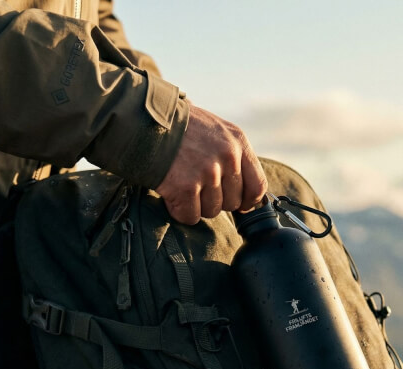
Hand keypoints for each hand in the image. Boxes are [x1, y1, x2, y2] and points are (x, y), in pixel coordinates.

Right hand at [156, 103, 266, 224]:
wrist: (144, 120)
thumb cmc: (180, 127)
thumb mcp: (216, 130)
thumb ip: (234, 156)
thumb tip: (250, 196)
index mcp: (238, 142)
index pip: (257, 185)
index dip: (248, 201)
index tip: (240, 205)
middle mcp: (227, 157)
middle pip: (232, 202)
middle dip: (215, 200)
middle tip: (197, 186)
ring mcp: (207, 172)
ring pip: (212, 211)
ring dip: (196, 205)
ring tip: (183, 185)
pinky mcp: (185, 187)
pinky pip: (190, 216)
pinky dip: (180, 211)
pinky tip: (172, 194)